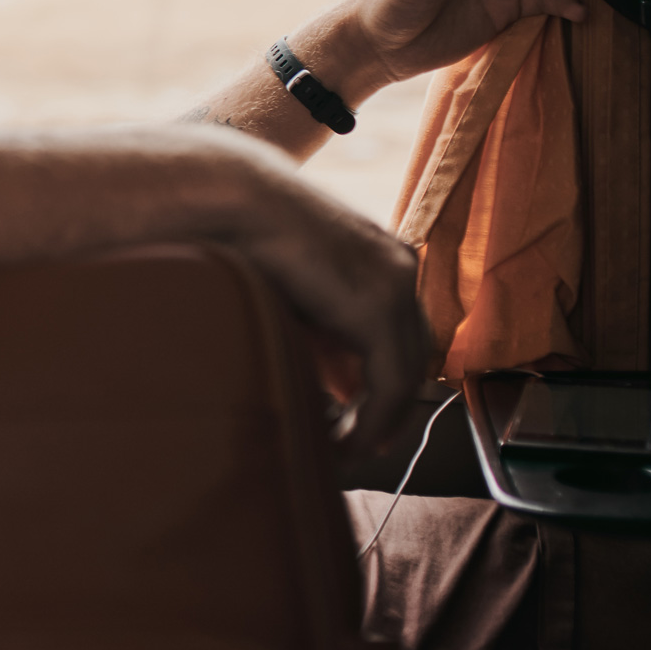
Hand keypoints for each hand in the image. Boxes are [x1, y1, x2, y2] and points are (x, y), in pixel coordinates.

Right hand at [217, 144, 431, 452]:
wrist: (240, 201)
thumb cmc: (252, 234)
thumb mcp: (298, 290)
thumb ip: (324, 331)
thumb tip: (342, 385)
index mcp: (384, 256)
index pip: (399, 329)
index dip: (382, 378)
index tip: (359, 413)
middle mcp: (401, 268)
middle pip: (410, 353)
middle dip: (385, 403)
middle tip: (358, 439)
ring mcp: (396, 287)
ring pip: (406, 373)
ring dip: (380, 419)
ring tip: (348, 448)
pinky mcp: (380, 310)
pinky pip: (391, 384)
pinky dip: (374, 420)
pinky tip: (349, 443)